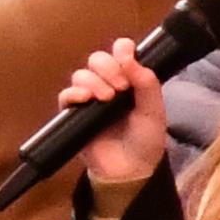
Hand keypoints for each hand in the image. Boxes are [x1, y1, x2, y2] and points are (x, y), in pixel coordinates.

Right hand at [47, 38, 167, 186]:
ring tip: (107, 99)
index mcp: (129, 79)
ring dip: (93, 81)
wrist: (132, 170)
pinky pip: (65, 96)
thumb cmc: (145, 139)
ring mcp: (90, 99)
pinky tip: (86, 99)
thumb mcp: (154, 110)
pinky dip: (73, 93)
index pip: (120, 51)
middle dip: (108, 67)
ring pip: (81, 75)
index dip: (121, 50)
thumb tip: (129, 57)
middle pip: (97, 59)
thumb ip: (146, 83)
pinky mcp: (75, 115)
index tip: (128, 61)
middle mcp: (107, 84)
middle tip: (121, 87)